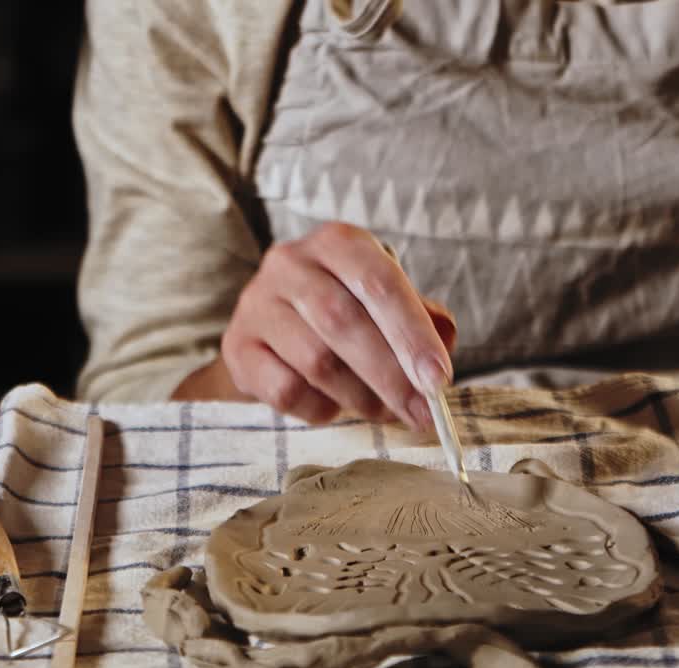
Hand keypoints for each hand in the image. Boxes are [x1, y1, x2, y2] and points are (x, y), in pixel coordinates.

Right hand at [213, 222, 455, 428]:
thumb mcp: (388, 304)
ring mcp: (257, 304)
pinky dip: (321, 408)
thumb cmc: (347, 314)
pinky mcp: (237, 347)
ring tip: (384, 412)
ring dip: (361, 398)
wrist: (275, 333)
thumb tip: (441, 349)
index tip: (438, 380)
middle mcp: (291, 263)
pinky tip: (334, 406)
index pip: (380, 283)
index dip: (412, 334)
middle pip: (344, 322)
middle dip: (391, 376)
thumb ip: (422, 320)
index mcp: (338, 243)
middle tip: (421, 413)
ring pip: (316, 360)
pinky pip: (286, 390)